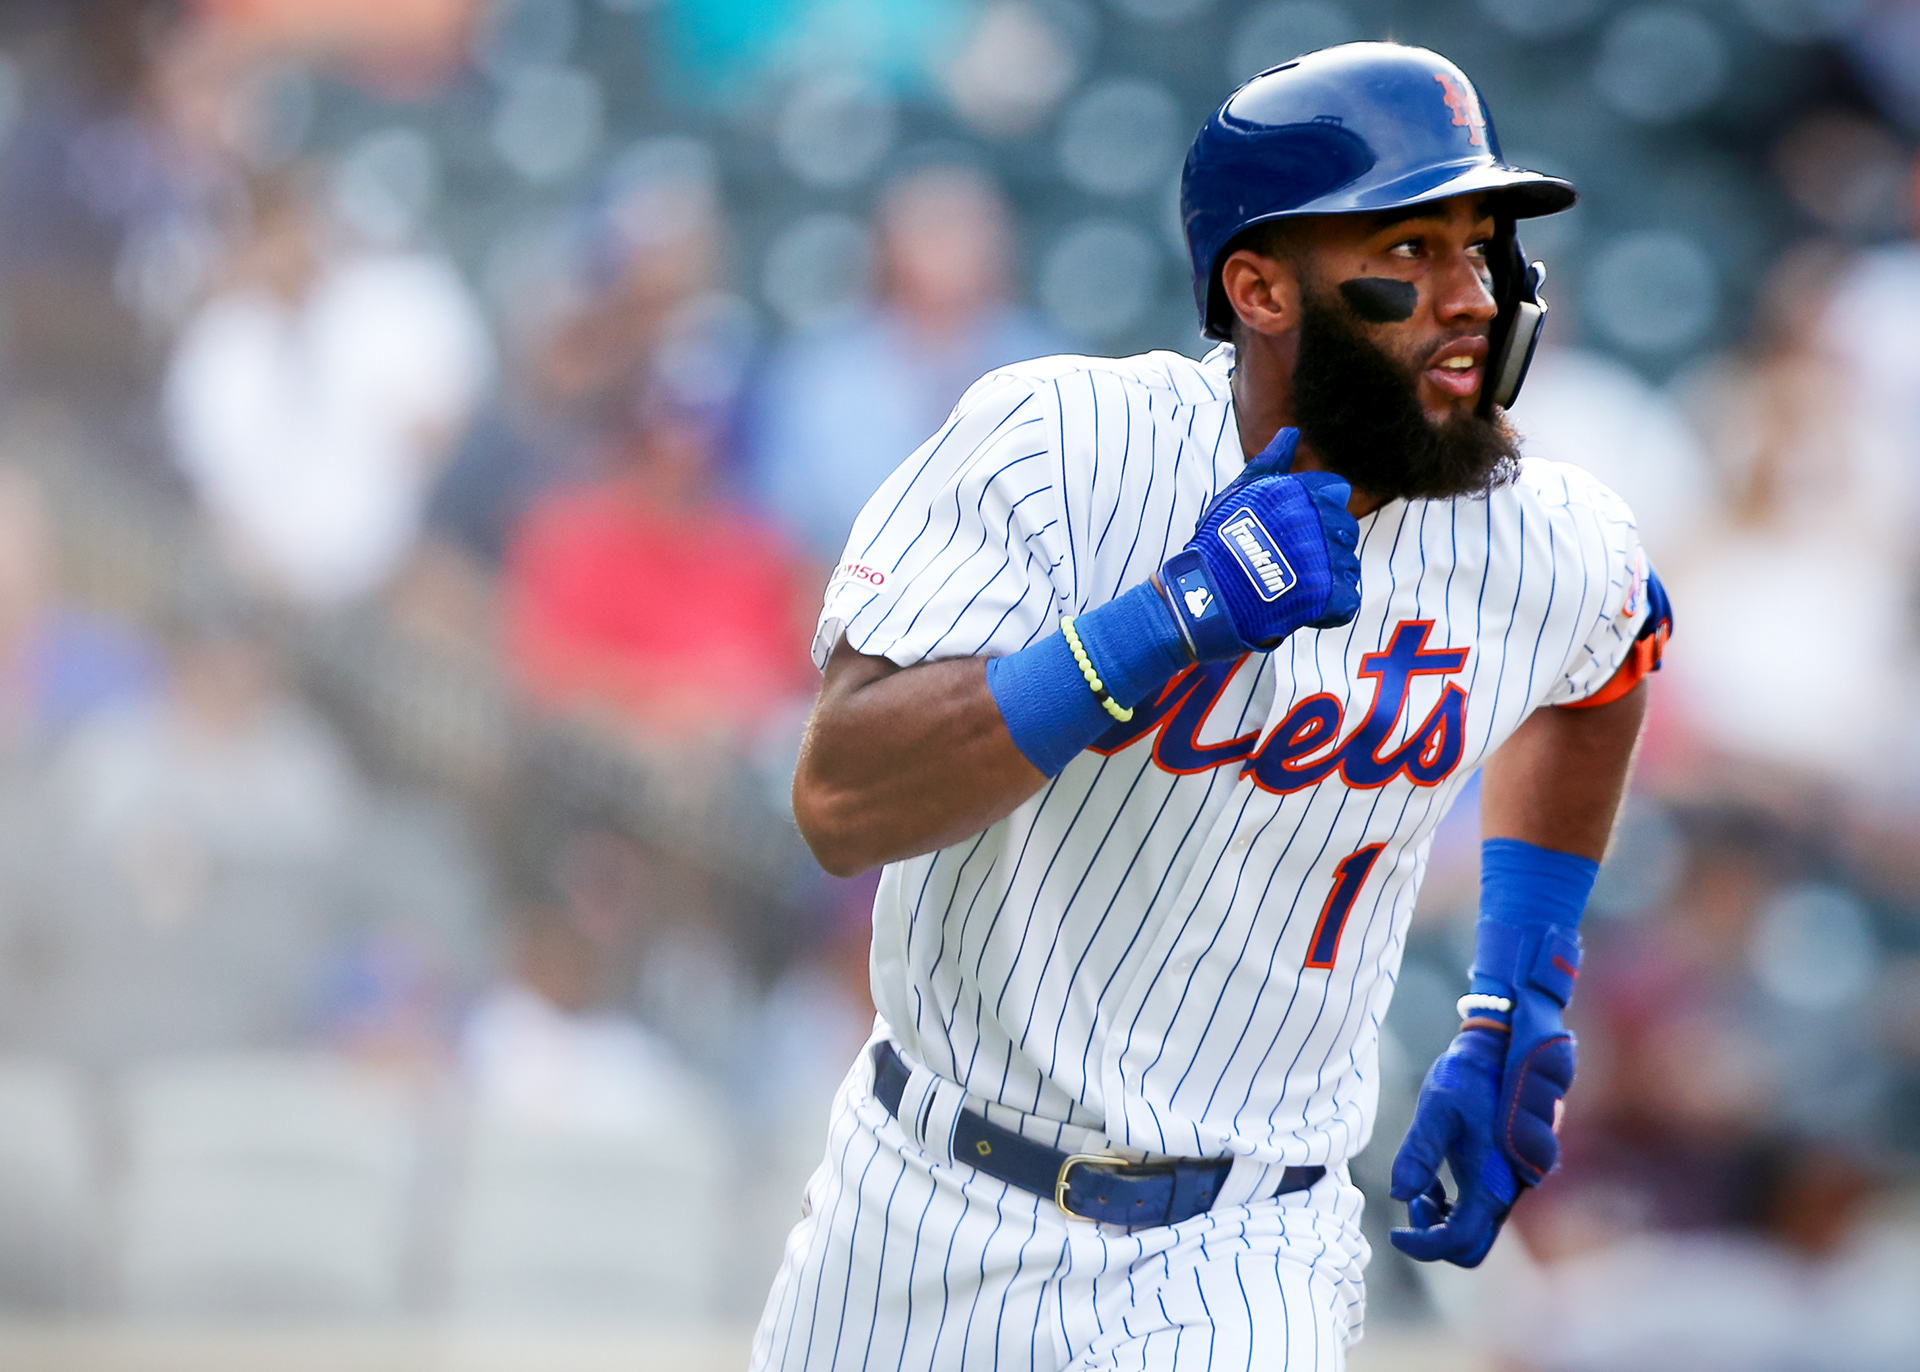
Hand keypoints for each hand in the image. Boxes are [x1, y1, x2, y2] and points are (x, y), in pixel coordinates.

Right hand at [1155, 428, 1361, 660]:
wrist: (1205, 597)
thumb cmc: (1216, 546)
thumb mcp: (1236, 495)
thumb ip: (1268, 463)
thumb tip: (1291, 432)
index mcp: (1296, 491)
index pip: (1335, 493)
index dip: (1316, 516)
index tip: (1288, 534)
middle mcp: (1313, 519)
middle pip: (1345, 530)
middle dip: (1323, 548)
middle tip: (1288, 566)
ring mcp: (1322, 557)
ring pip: (1347, 565)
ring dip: (1326, 580)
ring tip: (1290, 588)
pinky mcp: (1327, 593)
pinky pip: (1346, 599)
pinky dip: (1329, 609)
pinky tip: (1300, 608)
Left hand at [1388, 994, 1576, 1266]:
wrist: (1500, 1050)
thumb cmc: (1467, 1076)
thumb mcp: (1436, 1110)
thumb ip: (1419, 1153)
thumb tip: (1400, 1195)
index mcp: (1492, 1183)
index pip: (1458, 1242)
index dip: (1424, 1246)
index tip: (1393, 1233)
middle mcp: (1507, 1191)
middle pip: (1471, 1246)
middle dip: (1434, 1235)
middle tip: (1412, 1200)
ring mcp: (1508, 1184)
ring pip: (1474, 1227)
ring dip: (1442, 1217)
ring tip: (1421, 1185)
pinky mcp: (1503, 1173)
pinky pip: (1478, 1208)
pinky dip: (1452, 1203)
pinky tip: (1433, 1178)